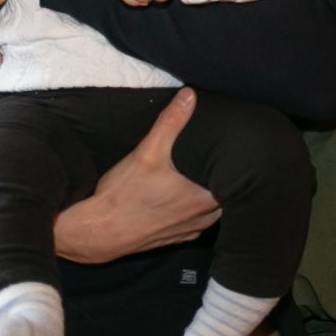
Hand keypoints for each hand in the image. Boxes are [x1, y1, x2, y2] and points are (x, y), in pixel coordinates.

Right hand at [48, 90, 222, 262]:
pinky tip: (182, 202)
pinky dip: (193, 214)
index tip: (234, 156)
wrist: (98, 232)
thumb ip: (171, 122)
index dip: (236, 170)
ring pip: (211, 215)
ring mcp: (187, 232)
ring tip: (204, 181)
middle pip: (226, 200)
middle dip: (224, 183)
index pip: (235, 184)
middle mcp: (200, 220)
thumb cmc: (124, 196)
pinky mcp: (172, 239)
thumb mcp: (148, 152)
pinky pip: (193, 226)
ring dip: (209, 200)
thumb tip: (189, 96)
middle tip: (218, 164)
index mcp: (203, 200)